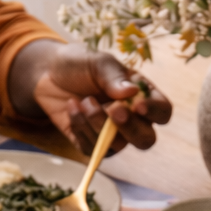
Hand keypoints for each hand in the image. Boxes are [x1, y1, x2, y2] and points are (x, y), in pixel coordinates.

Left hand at [12, 40, 171, 154]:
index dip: (156, 112)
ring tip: (82, 100)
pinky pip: (92, 149)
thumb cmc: (78, 64)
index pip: (162, 111)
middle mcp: (131, 119)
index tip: (139, 106)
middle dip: (130, 129)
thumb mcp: (97, 62)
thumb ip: (113, 76)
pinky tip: (72, 107)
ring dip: (97, 123)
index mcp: (141, 96)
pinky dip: (80, 127)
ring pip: (117, 145)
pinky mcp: (90, 144)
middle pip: (146, 139)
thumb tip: (132, 92)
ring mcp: (111, 135)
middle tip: (113, 111)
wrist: (47, 73)